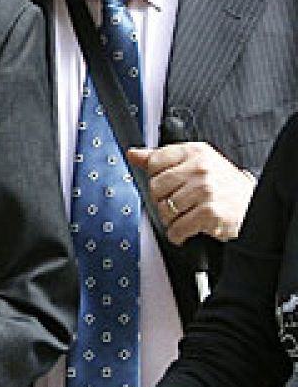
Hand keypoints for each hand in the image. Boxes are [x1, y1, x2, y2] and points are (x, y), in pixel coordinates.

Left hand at [128, 142, 254, 244]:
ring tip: (185, 216)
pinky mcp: (210, 212)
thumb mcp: (195, 163)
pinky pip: (178, 227)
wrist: (253, 206)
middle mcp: (201, 168)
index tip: (165, 185)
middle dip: (162, 200)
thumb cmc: (222, 186)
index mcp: (195, 152)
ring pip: (165, 208)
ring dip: (171, 219)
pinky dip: (178, 234)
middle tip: (176, 204)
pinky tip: (186, 230)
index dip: (155, 177)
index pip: (154, 161)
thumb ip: (161, 158)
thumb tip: (133, 154)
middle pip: (156, 186)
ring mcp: (206, 190)